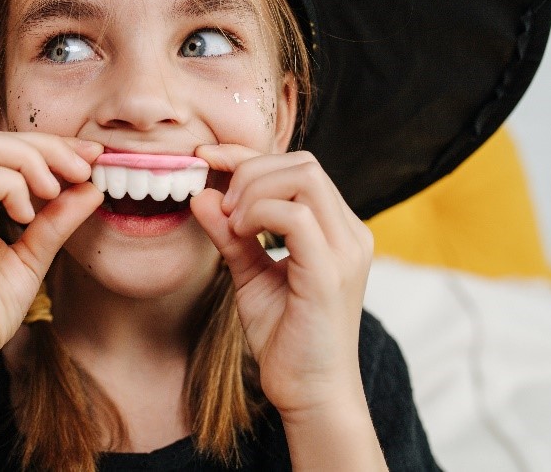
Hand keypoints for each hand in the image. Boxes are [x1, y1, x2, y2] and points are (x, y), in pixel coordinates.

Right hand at [0, 128, 102, 391]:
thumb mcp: (30, 259)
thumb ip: (56, 222)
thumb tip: (91, 187)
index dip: (48, 146)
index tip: (89, 159)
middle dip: (45, 145)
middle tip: (83, 169)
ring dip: (30, 160)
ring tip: (54, 193)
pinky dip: (13, 186)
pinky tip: (27, 216)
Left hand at [190, 145, 373, 418]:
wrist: (309, 394)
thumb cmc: (285, 337)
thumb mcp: (249, 274)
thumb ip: (230, 235)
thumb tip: (201, 194)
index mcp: (337, 229)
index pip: (298, 166)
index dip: (248, 155)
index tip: (206, 158)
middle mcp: (349, 232)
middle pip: (302, 163)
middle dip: (249, 171)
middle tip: (222, 206)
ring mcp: (345, 250)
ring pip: (303, 178)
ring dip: (254, 189)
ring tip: (231, 223)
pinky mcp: (331, 273)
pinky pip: (297, 216)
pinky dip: (260, 214)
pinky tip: (240, 234)